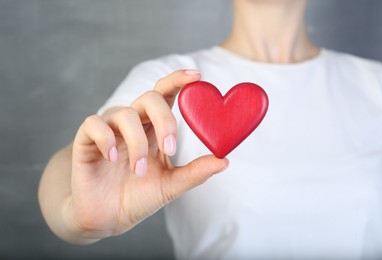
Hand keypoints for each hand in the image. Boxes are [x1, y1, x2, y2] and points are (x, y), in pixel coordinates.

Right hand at [68, 70, 228, 241]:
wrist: (108, 219)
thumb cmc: (139, 197)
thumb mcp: (171, 185)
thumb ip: (195, 172)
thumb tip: (225, 160)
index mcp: (153, 129)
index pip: (165, 95)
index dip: (178, 80)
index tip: (197, 76)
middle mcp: (133, 124)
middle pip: (149, 97)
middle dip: (164, 119)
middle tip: (170, 148)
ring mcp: (110, 131)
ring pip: (124, 113)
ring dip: (137, 143)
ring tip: (138, 172)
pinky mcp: (86, 141)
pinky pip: (93, 124)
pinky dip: (105, 138)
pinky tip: (112, 158)